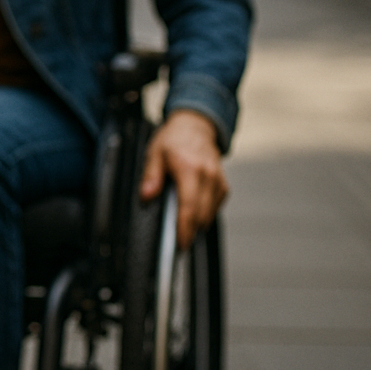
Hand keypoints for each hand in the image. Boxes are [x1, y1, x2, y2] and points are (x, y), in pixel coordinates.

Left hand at [139, 109, 228, 248]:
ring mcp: (218, 181)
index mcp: (190, 169)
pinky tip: (192, 212)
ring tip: (181, 227)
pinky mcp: (223, 185)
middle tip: (176, 240)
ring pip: (210, 214)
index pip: (189, 206)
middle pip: (202, 214)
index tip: (180, 243)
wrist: (195, 126)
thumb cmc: (174, 139)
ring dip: (197, 223)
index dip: (185, 228)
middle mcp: (208, 176)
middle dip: (189, 230)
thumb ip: (150, 176)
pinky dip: (204, 213)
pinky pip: (215, 206)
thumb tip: (146, 195)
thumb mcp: (154, 153)